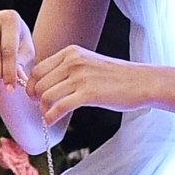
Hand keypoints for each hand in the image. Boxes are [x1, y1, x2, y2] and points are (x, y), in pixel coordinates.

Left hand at [29, 45, 144, 126]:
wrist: (142, 81)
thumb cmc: (117, 77)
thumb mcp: (89, 63)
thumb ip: (68, 68)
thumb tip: (46, 84)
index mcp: (71, 52)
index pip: (38, 69)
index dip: (32, 85)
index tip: (35, 96)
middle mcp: (73, 61)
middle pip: (39, 83)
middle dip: (35, 98)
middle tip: (41, 108)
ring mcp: (81, 77)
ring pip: (46, 95)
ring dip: (43, 109)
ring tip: (48, 116)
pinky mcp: (88, 93)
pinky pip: (59, 107)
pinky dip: (50, 117)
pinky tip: (50, 122)